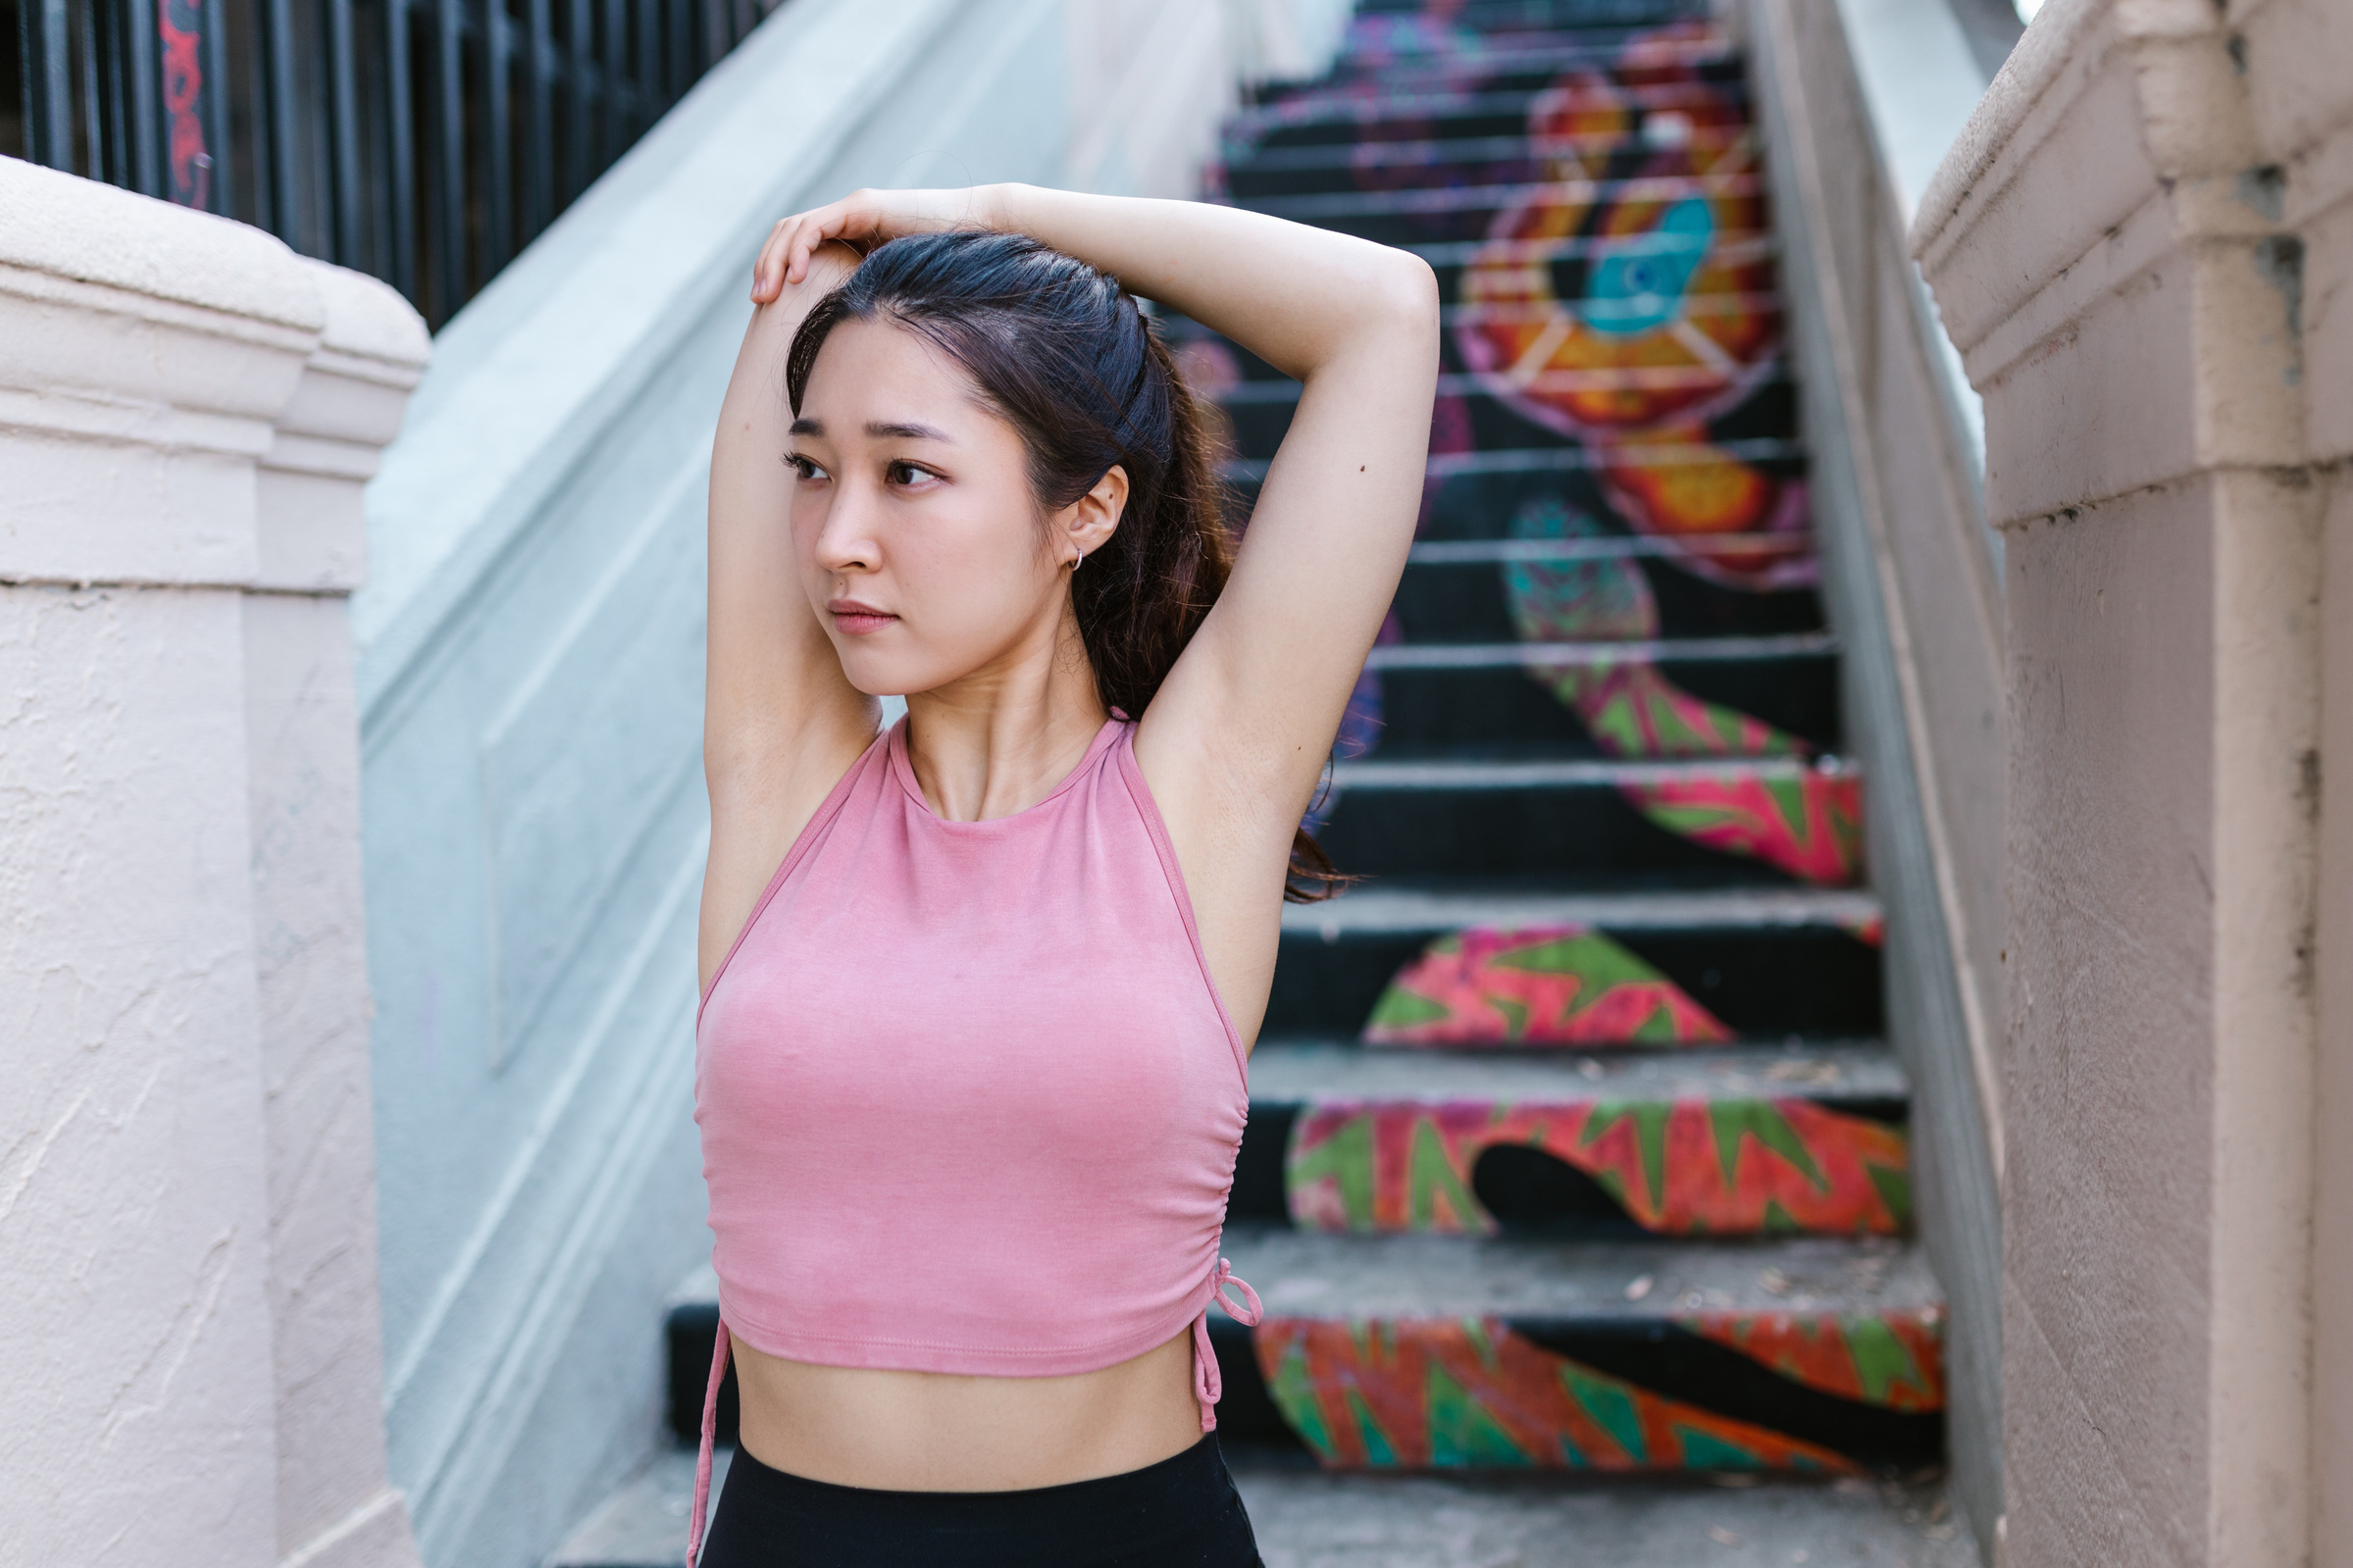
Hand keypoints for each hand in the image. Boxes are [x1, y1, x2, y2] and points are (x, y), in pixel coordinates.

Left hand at [751, 186, 1004, 300]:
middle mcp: (846, 219)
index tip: (765, 307)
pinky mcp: (864, 207)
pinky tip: (796, 277)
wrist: (983, 233)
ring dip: (774, 259)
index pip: (797, 247)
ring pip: (795, 228)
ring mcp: (853, 210)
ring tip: (768, 293)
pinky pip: (818, 225)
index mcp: (851, 237)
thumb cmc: (949, 270)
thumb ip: (871, 304)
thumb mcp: (897, 293)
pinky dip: (801, 248)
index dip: (775, 272)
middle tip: (757, 302)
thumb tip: (851, 350)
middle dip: (766, 266)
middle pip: (787, 235)